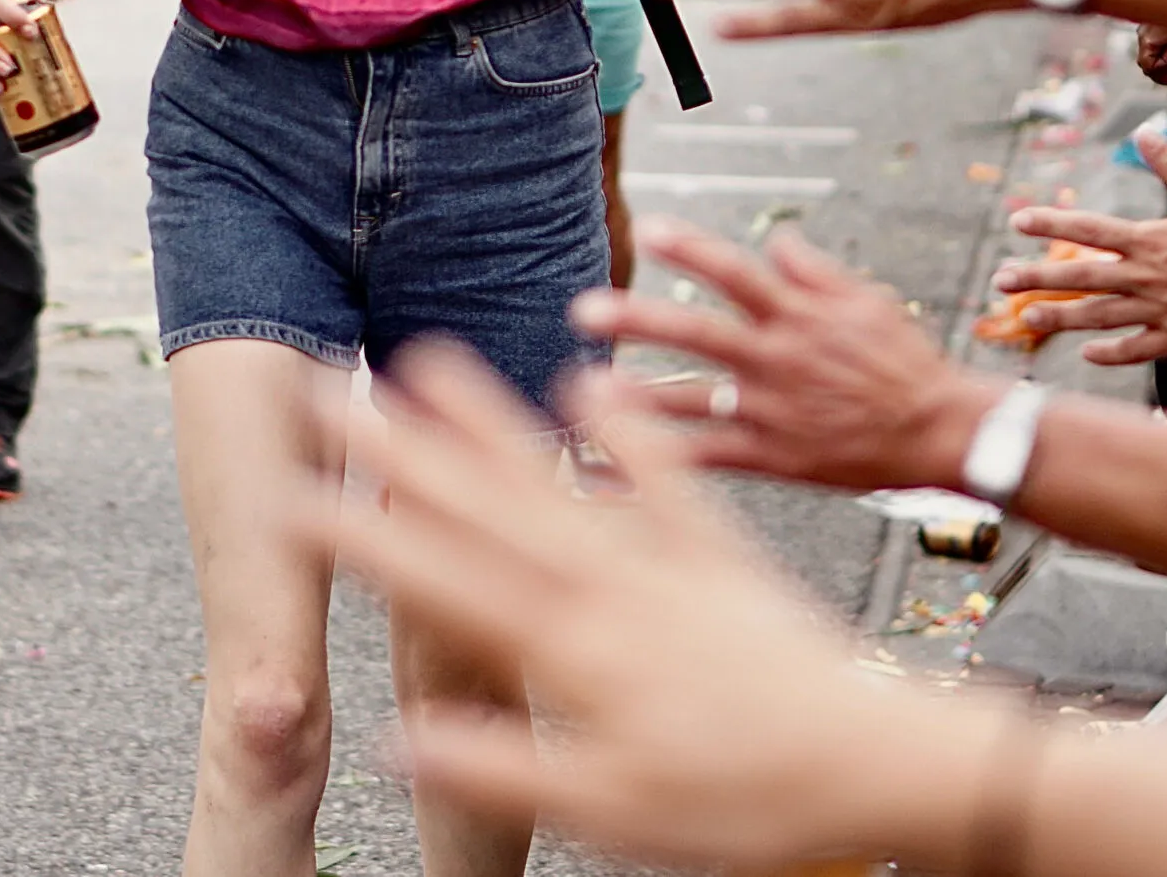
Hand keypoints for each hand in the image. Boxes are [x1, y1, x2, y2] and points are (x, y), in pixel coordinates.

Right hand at [328, 343, 913, 872]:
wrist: (873, 762)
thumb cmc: (747, 801)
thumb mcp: (610, 812)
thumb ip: (503, 762)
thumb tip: (398, 735)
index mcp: (569, 651)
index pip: (439, 581)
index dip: (361, 536)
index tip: (293, 494)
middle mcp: (604, 586)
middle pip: (481, 504)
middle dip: (400, 448)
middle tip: (335, 389)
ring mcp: (660, 559)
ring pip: (553, 475)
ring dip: (486, 417)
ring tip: (428, 356)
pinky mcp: (717, 552)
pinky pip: (666, 477)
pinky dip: (628, 428)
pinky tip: (588, 381)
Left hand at [573, 220, 991, 492]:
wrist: (942, 431)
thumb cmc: (906, 362)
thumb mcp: (867, 300)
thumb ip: (813, 270)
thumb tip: (774, 238)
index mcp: (798, 316)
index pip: (735, 273)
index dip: (692, 249)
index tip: (650, 228)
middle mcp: (777, 360)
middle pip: (697, 333)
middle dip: (637, 320)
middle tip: (584, 309)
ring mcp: (772, 411)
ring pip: (692, 399)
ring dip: (636, 395)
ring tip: (588, 387)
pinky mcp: (774, 457)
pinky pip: (709, 459)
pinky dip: (663, 462)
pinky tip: (620, 465)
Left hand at [991, 130, 1166, 363]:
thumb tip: (1145, 133)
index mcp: (1151, 239)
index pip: (1089, 230)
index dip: (1051, 223)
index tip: (1017, 220)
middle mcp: (1148, 276)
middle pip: (1081, 276)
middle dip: (1037, 277)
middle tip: (1000, 280)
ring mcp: (1161, 311)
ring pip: (1099, 316)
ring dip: (1061, 318)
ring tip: (1026, 318)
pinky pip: (1137, 349)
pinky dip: (1110, 352)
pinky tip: (1087, 352)